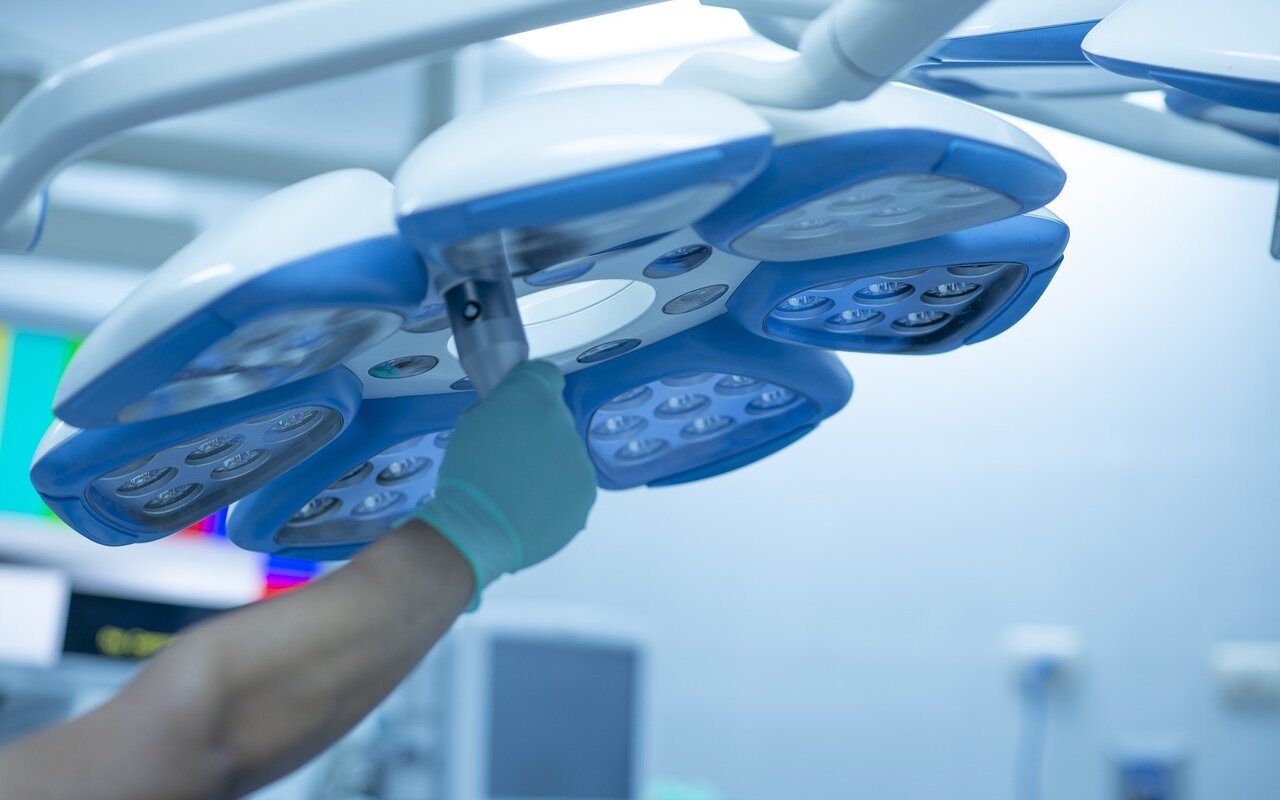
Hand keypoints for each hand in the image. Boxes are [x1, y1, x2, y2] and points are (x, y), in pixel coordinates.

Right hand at [412, 360, 597, 605]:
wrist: (476, 528)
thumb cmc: (464, 474)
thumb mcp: (471, 424)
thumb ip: (500, 407)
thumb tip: (512, 411)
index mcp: (530, 397)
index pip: (546, 376)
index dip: (534, 390)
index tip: (520, 409)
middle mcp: (562, 421)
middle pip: (557, 419)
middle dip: (538, 434)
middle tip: (511, 460)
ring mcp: (579, 458)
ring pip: (568, 454)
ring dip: (550, 466)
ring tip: (520, 491)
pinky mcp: (587, 492)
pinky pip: (575, 485)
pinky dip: (558, 494)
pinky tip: (533, 508)